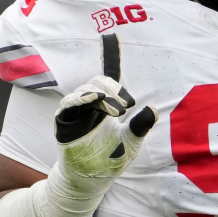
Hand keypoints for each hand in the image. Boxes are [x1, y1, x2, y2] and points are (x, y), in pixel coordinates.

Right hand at [43, 34, 157, 216]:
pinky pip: (69, 105)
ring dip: (101, 95)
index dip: (110, 56)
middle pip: (99, 81)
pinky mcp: (64, 122)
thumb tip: (153, 110)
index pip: (110, 76)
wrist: (91, 180)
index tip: (112, 36)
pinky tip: (92, 99)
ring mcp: (76, 112)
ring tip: (117, 110)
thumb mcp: (131, 143)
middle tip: (126, 106)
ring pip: (86, 90)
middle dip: (114, 89)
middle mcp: (90, 104)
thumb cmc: (110, 160)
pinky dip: (80, 99)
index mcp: (107, 104)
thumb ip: (140, 126)